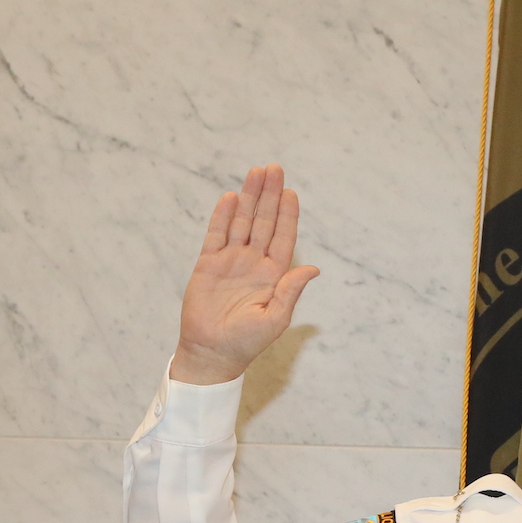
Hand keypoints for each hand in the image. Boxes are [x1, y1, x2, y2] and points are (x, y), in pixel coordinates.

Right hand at [169, 165, 320, 383]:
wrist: (211, 353)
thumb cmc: (246, 342)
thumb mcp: (275, 319)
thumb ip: (290, 292)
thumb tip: (313, 269)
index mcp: (273, 275)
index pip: (283, 238)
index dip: (288, 215)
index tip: (291, 192)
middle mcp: (254, 263)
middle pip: (264, 222)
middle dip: (270, 195)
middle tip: (274, 169)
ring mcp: (231, 261)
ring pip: (242, 222)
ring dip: (249, 198)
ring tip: (256, 172)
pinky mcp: (208, 264)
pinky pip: (216, 234)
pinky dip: (223, 216)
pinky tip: (231, 197)